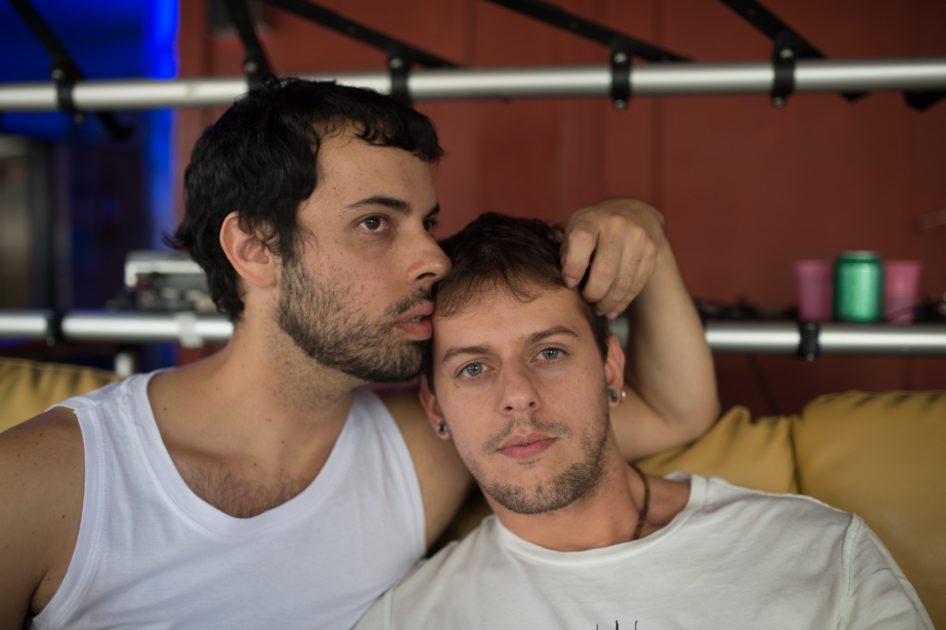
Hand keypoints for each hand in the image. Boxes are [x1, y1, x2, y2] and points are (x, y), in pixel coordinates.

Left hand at [561, 198, 665, 318]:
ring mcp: (638, 238)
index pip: (581, 241)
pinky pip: (636, 284)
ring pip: (622, 282)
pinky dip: (622, 301)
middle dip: (593, 293)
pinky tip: (612, 308)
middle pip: (605, 270)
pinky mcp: (652, 252)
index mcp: (592, 219)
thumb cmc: (596, 227)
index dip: (574, 267)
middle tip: (587, 300)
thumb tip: (565, 280)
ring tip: (599, 309)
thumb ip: (567, 251)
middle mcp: (617, 225)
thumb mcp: (576, 228)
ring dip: (608, 302)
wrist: (635, 213)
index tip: (569, 283)